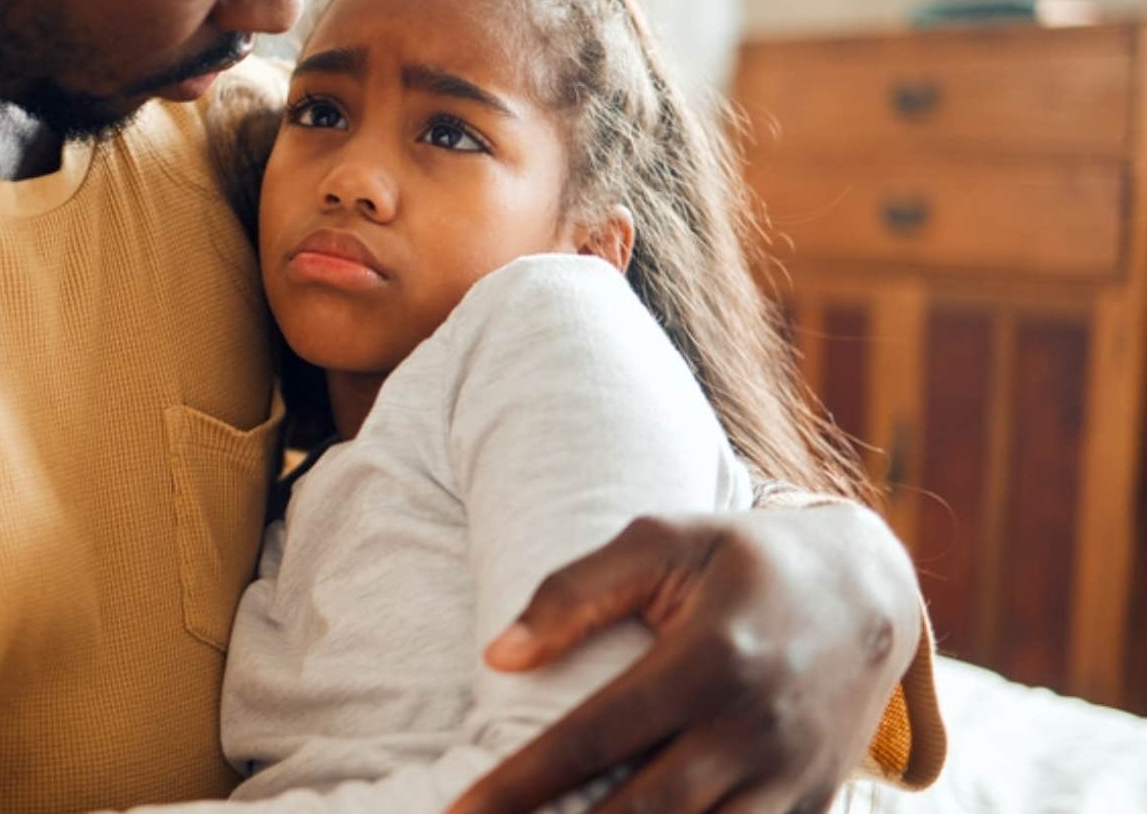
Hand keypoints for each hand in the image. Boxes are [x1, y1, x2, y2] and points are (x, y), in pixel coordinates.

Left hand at [449, 506, 919, 813]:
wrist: (869, 587)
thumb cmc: (740, 557)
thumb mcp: (661, 540)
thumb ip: (573, 591)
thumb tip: (497, 656)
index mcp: (709, 658)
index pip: (593, 739)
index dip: (519, 785)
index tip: (459, 811)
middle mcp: (753, 727)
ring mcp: (790, 775)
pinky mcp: (814, 803)